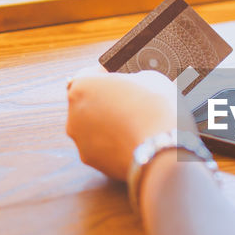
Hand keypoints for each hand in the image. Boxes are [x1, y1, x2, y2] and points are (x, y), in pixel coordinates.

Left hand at [66, 66, 179, 180]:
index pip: (88, 75)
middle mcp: (74, 112)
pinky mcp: (90, 159)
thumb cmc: (155, 108)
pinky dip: (112, 145)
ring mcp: (80, 138)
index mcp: (82, 86)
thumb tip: (132, 85)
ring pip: (92, 127)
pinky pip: (100, 147)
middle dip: (105, 103)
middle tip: (130, 104)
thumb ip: (131, 79)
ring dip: (107, 125)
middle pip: (88, 103)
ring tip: (133, 126)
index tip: (117, 80)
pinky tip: (131, 142)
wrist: (161, 147)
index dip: (104, 76)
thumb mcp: (148, 78)